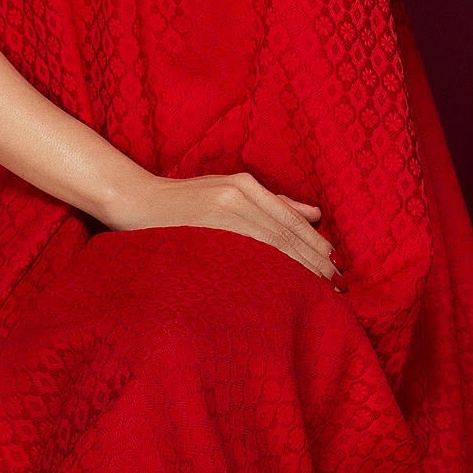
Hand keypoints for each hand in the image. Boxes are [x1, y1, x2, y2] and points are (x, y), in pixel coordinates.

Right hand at [107, 169, 337, 280]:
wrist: (136, 199)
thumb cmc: (185, 200)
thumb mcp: (229, 191)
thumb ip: (271, 203)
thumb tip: (314, 214)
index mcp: (247, 185)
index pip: (290, 220)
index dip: (315, 244)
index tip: (335, 265)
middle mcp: (239, 194)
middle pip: (285, 234)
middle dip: (313, 260)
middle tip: (336, 284)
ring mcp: (222, 211)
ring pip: (270, 245)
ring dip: (298, 268)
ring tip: (319, 288)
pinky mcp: (205, 229)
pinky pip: (244, 253)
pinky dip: (267, 269)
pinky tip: (283, 285)